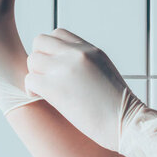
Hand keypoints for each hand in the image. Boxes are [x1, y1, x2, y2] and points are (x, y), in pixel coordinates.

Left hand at [25, 28, 128, 151]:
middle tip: (45, 76)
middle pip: (40, 41)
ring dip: (34, 74)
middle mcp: (77, 54)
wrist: (127, 123)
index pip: (58, 34)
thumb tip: (66, 67)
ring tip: (43, 89)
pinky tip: (40, 97)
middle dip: (39, 58)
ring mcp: (64, 69)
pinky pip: (29, 80)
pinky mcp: (54, 88)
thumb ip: (85, 63)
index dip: (51, 49)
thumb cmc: (118, 106)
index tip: (54, 65)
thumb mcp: (104, 72)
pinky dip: (31, 89)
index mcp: (90, 49)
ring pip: (32, 59)